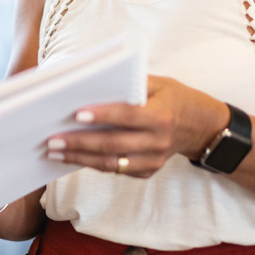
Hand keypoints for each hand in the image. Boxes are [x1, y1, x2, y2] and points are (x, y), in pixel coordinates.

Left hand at [43, 76, 229, 177]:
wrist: (203, 127)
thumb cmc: (175, 98)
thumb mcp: (160, 83)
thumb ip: (131, 83)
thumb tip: (93, 82)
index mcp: (161, 116)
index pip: (127, 116)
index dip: (102, 116)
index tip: (76, 115)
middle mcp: (158, 141)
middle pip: (112, 144)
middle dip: (79, 143)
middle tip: (52, 140)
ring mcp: (153, 160)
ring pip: (110, 163)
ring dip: (79, 158)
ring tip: (54, 152)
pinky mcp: (148, 171)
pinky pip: (116, 170)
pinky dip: (93, 164)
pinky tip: (72, 157)